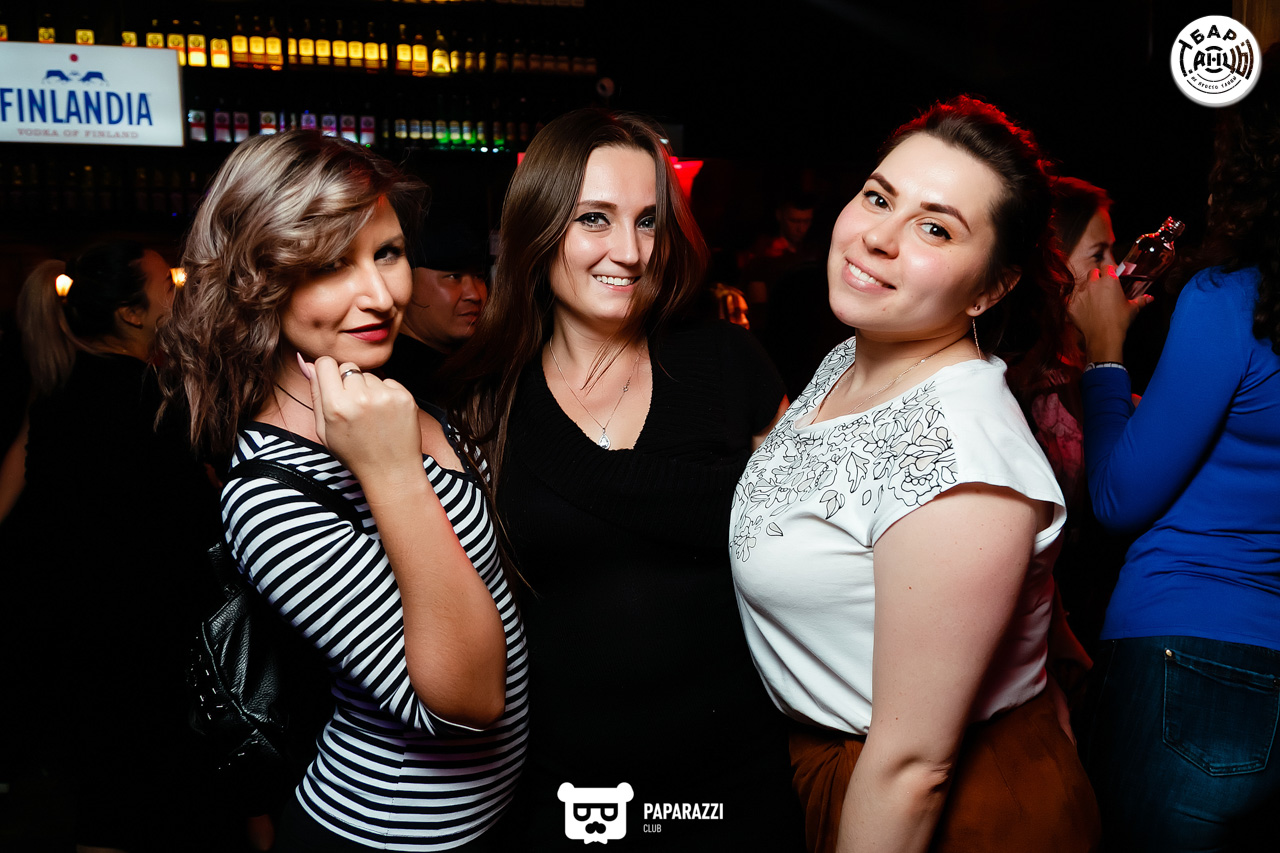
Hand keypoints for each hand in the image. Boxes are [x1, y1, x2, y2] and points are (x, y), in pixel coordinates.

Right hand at [300, 354, 420, 484]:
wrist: (391, 472)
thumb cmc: (355, 453)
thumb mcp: (324, 429)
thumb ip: (315, 393)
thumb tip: (306, 362)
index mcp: (336, 406)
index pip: (326, 363)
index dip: (327, 372)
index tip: (332, 384)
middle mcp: (360, 397)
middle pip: (348, 367)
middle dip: (348, 383)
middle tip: (354, 408)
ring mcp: (385, 396)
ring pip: (369, 375)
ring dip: (368, 389)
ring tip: (372, 416)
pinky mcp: (404, 397)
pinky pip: (389, 382)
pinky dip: (386, 394)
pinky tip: (386, 415)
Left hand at [1067, 265, 1153, 362]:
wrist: (1103, 337)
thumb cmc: (1119, 322)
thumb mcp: (1133, 309)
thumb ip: (1141, 300)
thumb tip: (1149, 298)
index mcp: (1109, 281)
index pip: (1106, 267)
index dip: (1108, 271)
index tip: (1110, 276)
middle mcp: (1093, 284)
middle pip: (1093, 272)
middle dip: (1096, 277)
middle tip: (1101, 287)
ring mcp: (1080, 293)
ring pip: (1081, 285)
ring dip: (1086, 289)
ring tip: (1092, 300)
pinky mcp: (1071, 304)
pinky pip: (1071, 299)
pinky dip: (1076, 302)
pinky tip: (1083, 309)